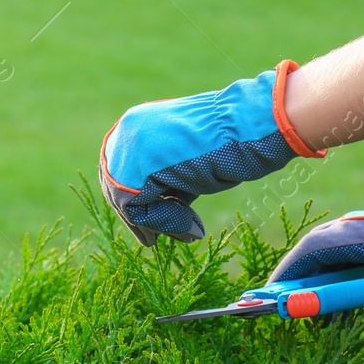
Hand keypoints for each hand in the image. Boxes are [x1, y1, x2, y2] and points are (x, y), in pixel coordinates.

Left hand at [100, 60, 322, 244]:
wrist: (249, 128)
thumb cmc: (229, 144)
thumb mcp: (185, 162)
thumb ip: (162, 177)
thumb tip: (150, 210)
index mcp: (138, 124)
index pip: (119, 173)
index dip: (136, 205)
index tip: (156, 228)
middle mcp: (127, 131)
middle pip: (115, 189)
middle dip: (141, 219)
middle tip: (161, 238)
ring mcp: (129, 146)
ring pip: (124, 202)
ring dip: (158, 223)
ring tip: (189, 231)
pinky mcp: (138, 165)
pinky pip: (136, 210)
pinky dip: (164, 224)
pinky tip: (191, 226)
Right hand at [269, 161, 363, 348]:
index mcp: (349, 235)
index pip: (301, 260)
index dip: (283, 284)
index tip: (267, 305)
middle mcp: (358, 229)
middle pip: (319, 262)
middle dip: (309, 292)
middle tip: (302, 321)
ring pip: (345, 263)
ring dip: (338, 291)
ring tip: (335, 322)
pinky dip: (361, 285)